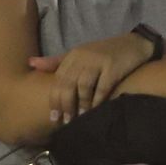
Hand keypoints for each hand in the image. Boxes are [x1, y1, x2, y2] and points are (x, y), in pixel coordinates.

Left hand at [28, 33, 153, 123]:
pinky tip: (96, 109)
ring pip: (84, 86)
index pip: (58, 80)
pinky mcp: (114, 67)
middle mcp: (83, 57)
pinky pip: (103, 86)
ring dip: (81, 104)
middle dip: (65, 105)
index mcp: (73, 55)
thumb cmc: (104, 52)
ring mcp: (98, 61)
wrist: (135, 43)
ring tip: (80, 118)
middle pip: (68, 84)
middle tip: (66, 121)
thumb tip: (30, 63)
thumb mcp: (79, 55)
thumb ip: (56, 61)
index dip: (55, 100)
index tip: (54, 117)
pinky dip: (98, 99)